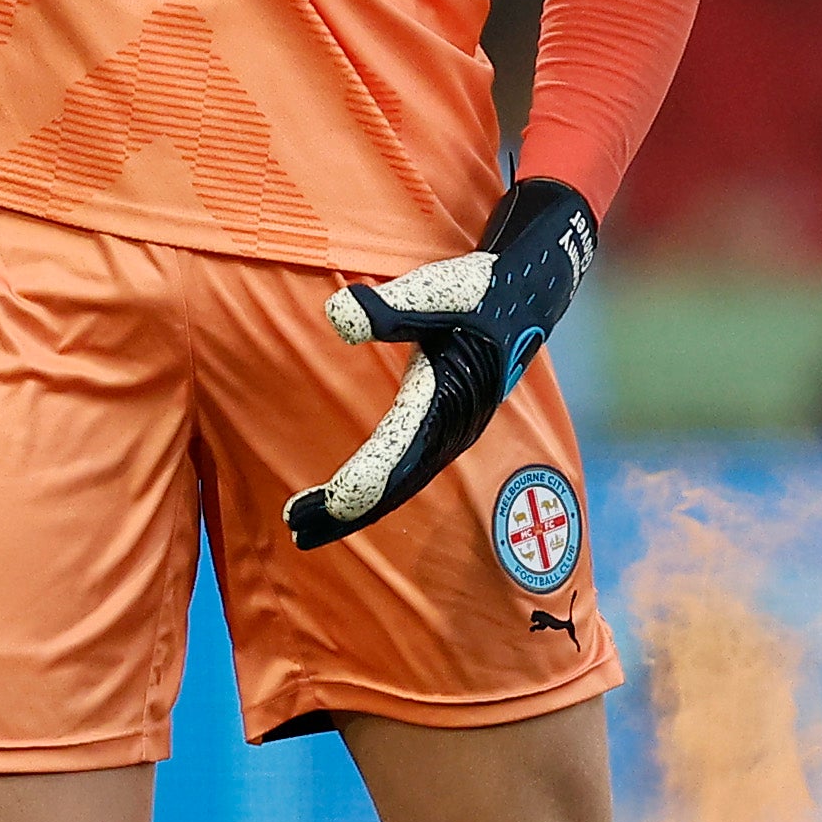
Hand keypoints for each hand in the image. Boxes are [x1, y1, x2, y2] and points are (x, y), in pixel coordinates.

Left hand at [285, 177, 594, 551]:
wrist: (526, 294)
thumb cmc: (477, 291)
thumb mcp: (433, 292)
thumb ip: (386, 309)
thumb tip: (338, 314)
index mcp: (444, 402)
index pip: (392, 459)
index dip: (353, 488)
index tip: (315, 509)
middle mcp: (452, 429)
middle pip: (393, 486)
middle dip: (345, 512)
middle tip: (295, 530)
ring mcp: (453, 433)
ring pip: (401, 484)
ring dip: (357, 505)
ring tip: (308, 522)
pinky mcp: (449, 428)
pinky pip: (410, 471)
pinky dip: (378, 488)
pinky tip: (352, 492)